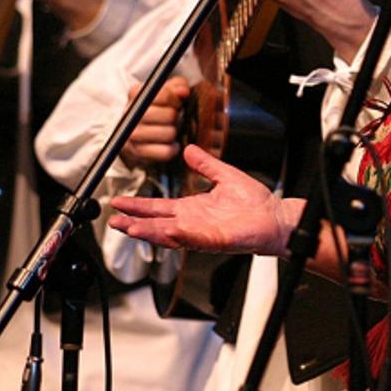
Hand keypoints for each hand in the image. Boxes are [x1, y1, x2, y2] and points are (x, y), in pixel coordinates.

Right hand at [110, 145, 301, 255]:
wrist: (275, 217)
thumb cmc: (255, 202)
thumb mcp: (225, 176)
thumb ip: (205, 165)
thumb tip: (188, 149)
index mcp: (192, 209)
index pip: (158, 209)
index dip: (138, 207)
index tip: (119, 203)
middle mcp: (193, 224)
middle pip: (157, 224)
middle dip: (135, 223)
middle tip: (115, 221)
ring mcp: (204, 234)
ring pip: (171, 235)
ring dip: (150, 232)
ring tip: (131, 228)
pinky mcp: (218, 240)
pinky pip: (196, 238)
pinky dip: (181, 234)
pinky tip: (168, 229)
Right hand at [120, 78, 189, 167]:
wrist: (135, 132)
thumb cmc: (155, 108)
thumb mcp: (166, 91)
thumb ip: (177, 85)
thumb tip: (183, 91)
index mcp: (136, 93)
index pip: (165, 95)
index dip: (176, 100)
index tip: (176, 103)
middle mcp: (130, 113)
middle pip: (169, 115)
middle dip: (176, 117)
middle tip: (174, 118)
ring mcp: (132, 134)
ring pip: (169, 133)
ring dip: (175, 132)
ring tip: (171, 129)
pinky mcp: (138, 152)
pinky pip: (166, 151)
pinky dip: (173, 148)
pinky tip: (170, 143)